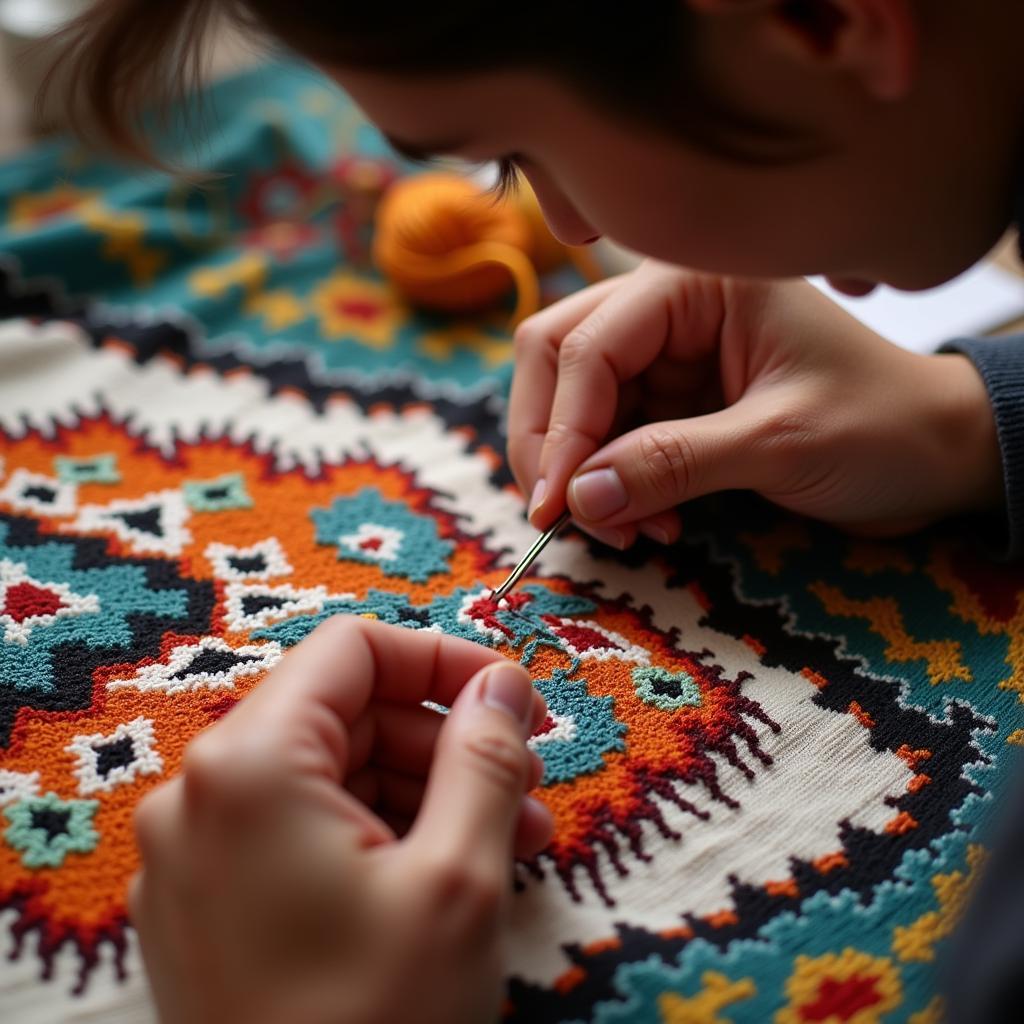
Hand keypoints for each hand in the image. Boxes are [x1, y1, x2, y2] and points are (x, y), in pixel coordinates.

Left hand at [129, 617, 550, 1023]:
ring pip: (328, 775)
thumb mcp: (458, 880)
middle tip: (527, 788)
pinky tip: (445, 874)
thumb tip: (503, 682)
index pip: (353, 650)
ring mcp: (195, 855)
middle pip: (344, 713)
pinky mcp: (207, 905)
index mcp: (247, 767)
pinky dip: (377, 836)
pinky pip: (302, 831)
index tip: (514, 697)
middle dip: (444, 740)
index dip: (443, 660)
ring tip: (510, 840)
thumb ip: (484, 758)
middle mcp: (200, 796)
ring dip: (423, 792)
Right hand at [509, 259, 1001, 545]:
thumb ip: (675, 462)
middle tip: (564, 515)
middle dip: (552, 443)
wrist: (936, 455)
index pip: (588, 346)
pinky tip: (648, 522)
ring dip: (582, 474)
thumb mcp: (781, 442)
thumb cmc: (882, 426)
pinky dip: (611, 486)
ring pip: (574, 404)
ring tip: (628, 531)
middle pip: (555, 359)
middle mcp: (668, 307)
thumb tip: (576, 498)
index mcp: (695, 283)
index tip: (555, 505)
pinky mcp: (671, 401)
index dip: (560, 429)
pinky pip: (608, 439)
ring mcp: (666, 355)